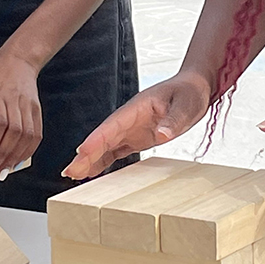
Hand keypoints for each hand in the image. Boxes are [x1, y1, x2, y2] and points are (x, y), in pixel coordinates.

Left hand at [0, 51, 41, 178]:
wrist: (19, 61)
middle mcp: (15, 100)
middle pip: (14, 133)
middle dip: (4, 155)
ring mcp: (28, 105)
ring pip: (27, 135)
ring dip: (17, 156)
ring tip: (7, 170)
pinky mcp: (37, 109)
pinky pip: (37, 134)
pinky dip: (29, 150)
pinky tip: (20, 159)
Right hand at [63, 71, 210, 180]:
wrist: (195, 88)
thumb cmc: (190, 92)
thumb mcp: (186, 105)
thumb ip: (174, 119)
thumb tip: (162, 135)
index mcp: (137, 107)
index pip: (112, 125)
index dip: (96, 139)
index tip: (82, 152)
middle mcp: (129, 119)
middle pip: (103, 137)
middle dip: (86, 154)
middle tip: (70, 171)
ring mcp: (131, 129)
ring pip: (106, 145)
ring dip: (90, 159)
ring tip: (74, 175)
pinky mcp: (136, 137)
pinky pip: (116, 150)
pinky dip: (103, 160)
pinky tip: (92, 172)